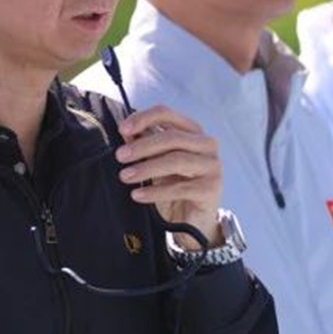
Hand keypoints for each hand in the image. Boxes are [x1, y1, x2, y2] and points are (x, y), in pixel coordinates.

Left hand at [115, 106, 221, 246]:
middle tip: (120, 156)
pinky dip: (155, 191)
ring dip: (146, 168)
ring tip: (125, 176)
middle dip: (142, 146)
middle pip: (172, 137)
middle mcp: (207, 145)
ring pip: (176, 161)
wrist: (192, 219)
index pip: (166, 114)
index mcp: (193, 131)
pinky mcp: (211, 189)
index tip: (122, 129)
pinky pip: (179, 188)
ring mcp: (212, 166)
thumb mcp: (156, 163)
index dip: (143, 118)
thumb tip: (126, 132)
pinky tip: (137, 195)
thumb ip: (145, 145)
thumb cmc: (174, 185)